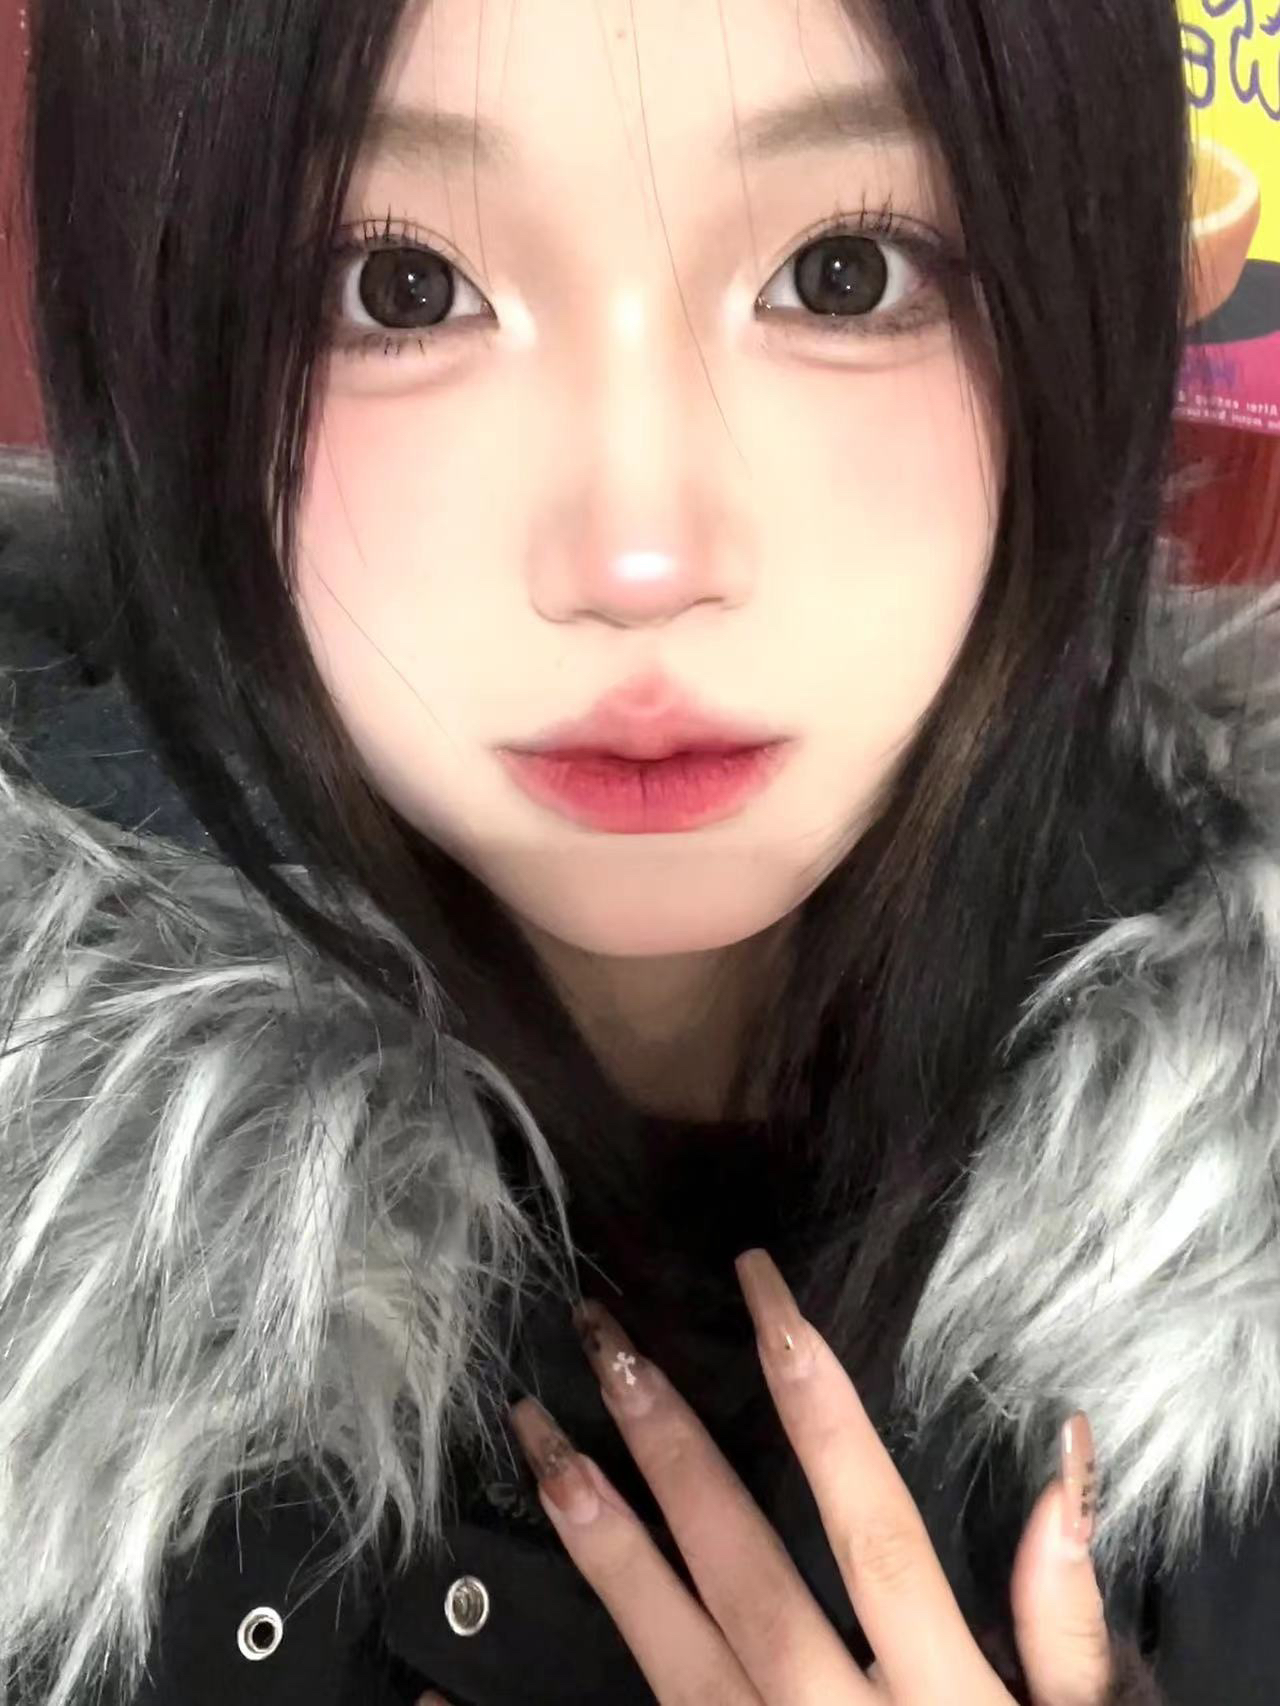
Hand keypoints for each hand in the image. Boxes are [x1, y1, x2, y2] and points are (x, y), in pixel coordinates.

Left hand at [423, 1247, 1112, 1704]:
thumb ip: (1068, 1624)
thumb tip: (1064, 1462)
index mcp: (942, 1697)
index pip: (868, 1521)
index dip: (814, 1398)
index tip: (762, 1292)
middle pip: (744, 1570)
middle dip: (670, 1447)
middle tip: (603, 1337)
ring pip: (668, 1650)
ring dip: (599, 1540)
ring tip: (538, 1442)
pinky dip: (535, 1702)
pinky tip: (459, 1664)